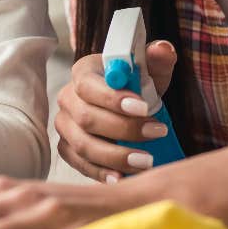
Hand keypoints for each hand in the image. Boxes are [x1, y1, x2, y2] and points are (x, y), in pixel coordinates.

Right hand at [55, 40, 176, 181]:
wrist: (127, 107)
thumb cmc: (137, 85)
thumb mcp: (150, 70)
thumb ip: (157, 58)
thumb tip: (162, 49)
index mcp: (83, 72)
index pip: (89, 85)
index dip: (113, 98)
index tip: (145, 108)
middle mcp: (68, 97)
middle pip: (87, 118)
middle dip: (124, 129)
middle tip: (158, 133)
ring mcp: (65, 125)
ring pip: (83, 145)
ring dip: (116, 156)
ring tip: (147, 161)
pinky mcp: (68, 148)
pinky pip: (80, 164)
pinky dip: (101, 174)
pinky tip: (123, 179)